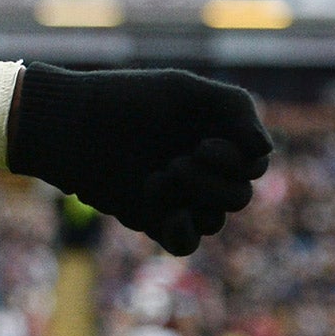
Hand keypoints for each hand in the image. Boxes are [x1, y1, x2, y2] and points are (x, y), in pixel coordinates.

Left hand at [8, 65, 271, 255]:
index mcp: (215, 139)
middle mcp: (201, 170)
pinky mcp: (148, 218)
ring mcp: (176, 197)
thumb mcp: (183, 91)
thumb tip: (265, 151)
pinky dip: (184, 236)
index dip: (239, 161)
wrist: (69, 123)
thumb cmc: (124, 99)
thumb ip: (236, 108)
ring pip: (216, 220)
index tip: (202, 143)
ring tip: (155, 178)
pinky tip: (169, 218)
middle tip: (174, 163)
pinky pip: (184, 245)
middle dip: (212, 182)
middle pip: (239, 196)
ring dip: (192, 201)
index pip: (254, 164)